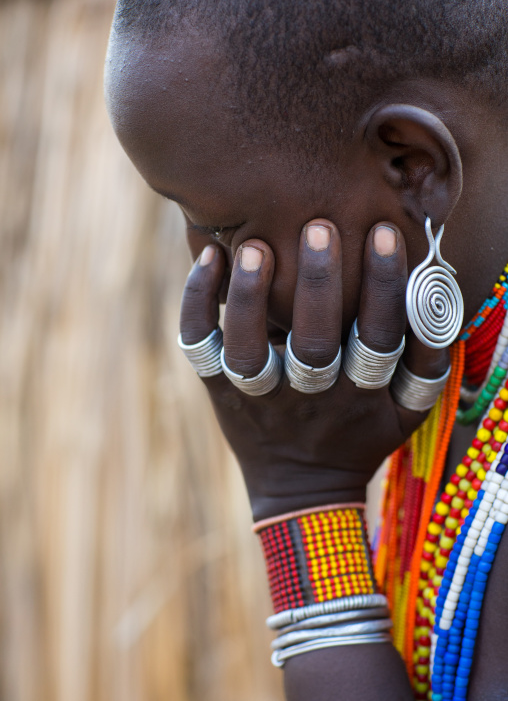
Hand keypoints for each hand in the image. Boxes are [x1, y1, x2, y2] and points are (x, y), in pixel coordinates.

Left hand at [180, 220, 448, 520]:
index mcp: (360, 395)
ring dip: (250, 298)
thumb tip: (434, 292)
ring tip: (254, 246)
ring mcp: (258, 395)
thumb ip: (427, 360)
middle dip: (318, 284)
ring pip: (248, 351)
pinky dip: (198, 303)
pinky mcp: (220, 390)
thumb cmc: (360, 436)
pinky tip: (210, 256)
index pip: (378, 336)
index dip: (384, 286)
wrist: (301, 488)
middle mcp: (308, 395)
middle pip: (314, 343)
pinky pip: (202, 348)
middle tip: (319, 227)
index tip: (382, 233)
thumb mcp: (408, 410)